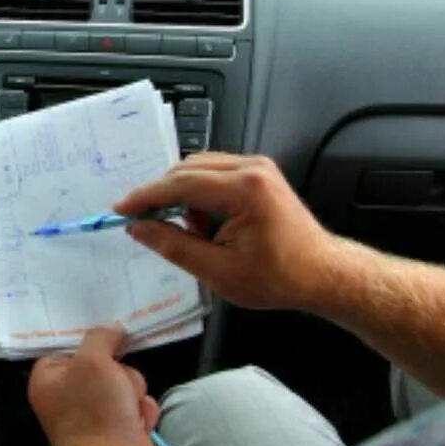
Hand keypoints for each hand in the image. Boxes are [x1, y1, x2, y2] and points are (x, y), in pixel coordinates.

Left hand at [29, 326, 159, 445]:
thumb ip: (101, 337)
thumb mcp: (93, 360)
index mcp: (50, 379)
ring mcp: (96, 414)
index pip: (69, 348)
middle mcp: (70, 396)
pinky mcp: (121, 429)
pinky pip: (139, 406)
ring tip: (127, 411)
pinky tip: (137, 426)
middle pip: (106, 364)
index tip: (107, 335)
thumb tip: (111, 329)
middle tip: (116, 387)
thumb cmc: (94, 413)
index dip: (89, 344)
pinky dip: (142, 414)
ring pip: (127, 384)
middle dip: (120, 374)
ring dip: (133, 394)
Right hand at [115, 153, 338, 310]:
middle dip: (161, 195)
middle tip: (142, 221)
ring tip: (189, 233)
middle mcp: (252, 168)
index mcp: (244, 189)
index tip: (121, 208)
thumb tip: (139, 229)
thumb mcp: (218, 271)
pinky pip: (215, 173)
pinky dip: (200, 195)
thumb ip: (174, 246)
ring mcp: (257, 167)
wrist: (323, 274)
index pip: (181, 183)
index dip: (146, 196)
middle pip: (187, 169)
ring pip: (199, 168)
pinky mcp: (259, 174)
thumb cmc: (278, 278)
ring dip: (183, 196)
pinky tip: (205, 225)